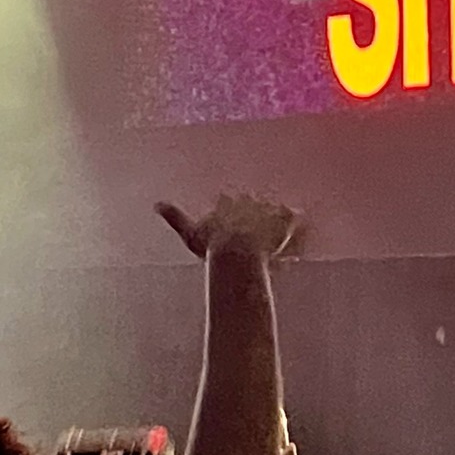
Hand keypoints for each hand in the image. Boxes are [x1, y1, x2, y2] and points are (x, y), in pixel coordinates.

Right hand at [157, 195, 299, 260]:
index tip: (229, 227)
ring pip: (274, 210)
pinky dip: (298, 224)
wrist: (238, 255)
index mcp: (227, 201)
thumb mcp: (189, 232)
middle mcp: (249, 198)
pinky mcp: (287, 215)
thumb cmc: (212, 246)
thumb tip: (155, 204)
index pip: (228, 201)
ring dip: (276, 222)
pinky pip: (296, 216)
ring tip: (276, 239)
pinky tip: (296, 236)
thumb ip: (174, 216)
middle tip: (254, 237)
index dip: (230, 214)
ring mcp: (269, 206)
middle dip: (255, 217)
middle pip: (253, 204)